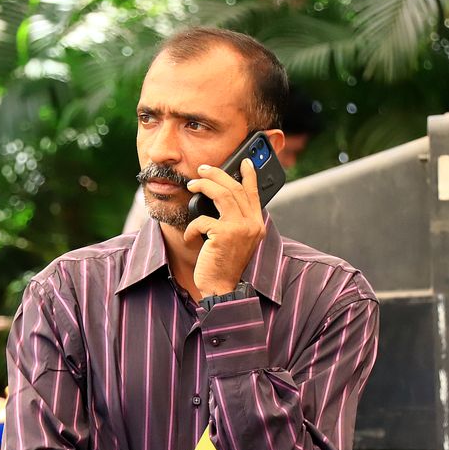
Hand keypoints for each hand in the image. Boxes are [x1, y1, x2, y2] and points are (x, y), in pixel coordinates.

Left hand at [183, 159, 265, 295]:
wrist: (221, 288)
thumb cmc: (223, 265)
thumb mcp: (235, 240)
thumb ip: (234, 221)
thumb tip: (219, 197)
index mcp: (257, 225)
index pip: (254, 193)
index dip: (250, 174)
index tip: (245, 160)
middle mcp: (252, 225)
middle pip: (235, 188)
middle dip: (217, 174)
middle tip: (202, 169)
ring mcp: (240, 229)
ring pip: (222, 194)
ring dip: (204, 185)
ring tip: (192, 184)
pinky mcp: (224, 234)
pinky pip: (203, 219)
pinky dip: (192, 227)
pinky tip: (191, 237)